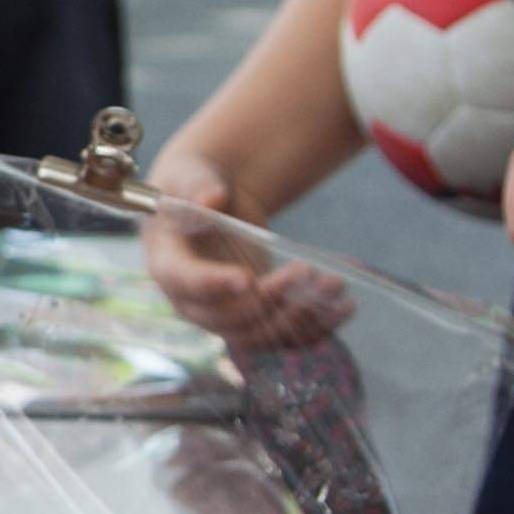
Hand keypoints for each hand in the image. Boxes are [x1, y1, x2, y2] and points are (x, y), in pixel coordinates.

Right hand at [141, 147, 352, 349]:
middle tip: (304, 270)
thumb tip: (211, 197)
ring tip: (335, 285)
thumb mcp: (189, 176)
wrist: (207, 206)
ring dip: (300, 315)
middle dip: (271, 298)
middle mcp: (193, 302)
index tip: (247, 279)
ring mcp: (224, 316)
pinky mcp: (254, 321)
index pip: (188, 283)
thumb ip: (197, 185)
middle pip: (229, 318)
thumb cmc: (193, 187)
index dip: (214, 285)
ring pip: (261, 334)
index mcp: (168, 266)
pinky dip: (316, 328)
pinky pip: (282, 337)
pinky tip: (345, 308)